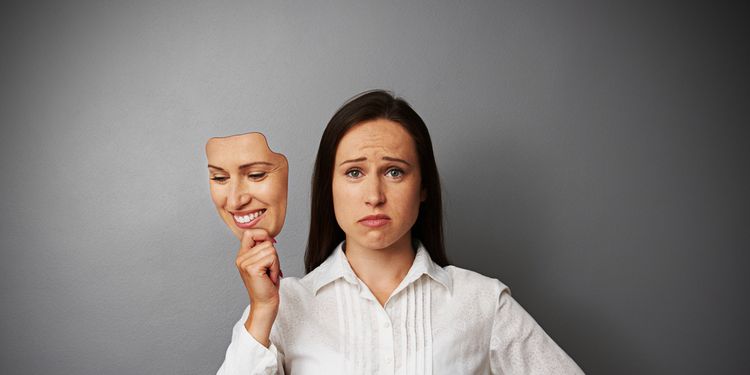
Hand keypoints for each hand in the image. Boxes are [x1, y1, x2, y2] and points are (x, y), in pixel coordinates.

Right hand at [234, 229, 281, 345]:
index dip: (263, 235)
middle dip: (274, 256)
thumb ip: (263, 249)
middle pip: (266, 241)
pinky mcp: (252, 268)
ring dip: (275, 263)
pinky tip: (270, 278)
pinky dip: (275, 268)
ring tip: (269, 274)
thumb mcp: (264, 263)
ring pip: (270, 249)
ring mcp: (244, 262)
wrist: (264, 304)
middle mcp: (240, 258)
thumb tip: (270, 238)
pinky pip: (272, 257)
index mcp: (242, 255)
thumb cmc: (267, 285)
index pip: (250, 232)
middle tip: (269, 270)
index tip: (270, 247)